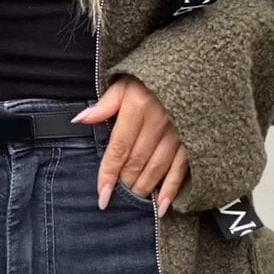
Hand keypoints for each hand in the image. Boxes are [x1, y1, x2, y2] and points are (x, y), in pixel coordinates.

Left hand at [72, 75, 188, 216]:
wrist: (190, 67)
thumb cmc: (151, 78)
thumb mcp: (125, 83)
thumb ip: (104, 105)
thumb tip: (80, 119)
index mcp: (138, 107)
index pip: (118, 148)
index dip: (108, 174)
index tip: (102, 195)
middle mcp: (158, 122)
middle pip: (136, 162)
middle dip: (125, 183)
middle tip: (117, 199)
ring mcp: (178, 133)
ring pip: (156, 169)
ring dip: (143, 188)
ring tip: (133, 201)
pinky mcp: (193, 141)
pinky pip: (181, 170)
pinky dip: (170, 190)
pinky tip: (161, 206)